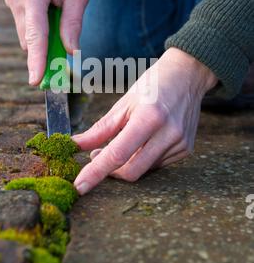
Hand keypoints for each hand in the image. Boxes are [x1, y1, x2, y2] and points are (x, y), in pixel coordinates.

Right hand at [5, 0, 88, 84]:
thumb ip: (73, 23)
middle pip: (30, 40)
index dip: (37, 60)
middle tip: (66, 54)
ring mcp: (12, 0)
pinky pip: (26, 27)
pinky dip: (39, 31)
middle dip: (46, 52)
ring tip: (60, 15)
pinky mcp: (13, 2)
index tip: (36, 80)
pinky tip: (51, 13)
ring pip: (27, 36)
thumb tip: (71, 52)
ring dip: (43, 39)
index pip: (35, 34)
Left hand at [73, 48, 217, 194]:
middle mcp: (168, 133)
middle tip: (98, 155)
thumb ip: (99, 129)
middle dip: (111, 171)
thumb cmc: (153, 85)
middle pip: (132, 171)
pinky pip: (157, 164)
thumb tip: (75, 145)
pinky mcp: (186, 150)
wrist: (188, 76)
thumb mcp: (123, 103)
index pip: (118, 154)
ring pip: (144, 169)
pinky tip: (146, 139)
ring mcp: (180, 143)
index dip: (96, 172)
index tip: (80, 186)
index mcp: (149, 117)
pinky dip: (144, 157)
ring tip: (126, 139)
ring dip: (128, 161)